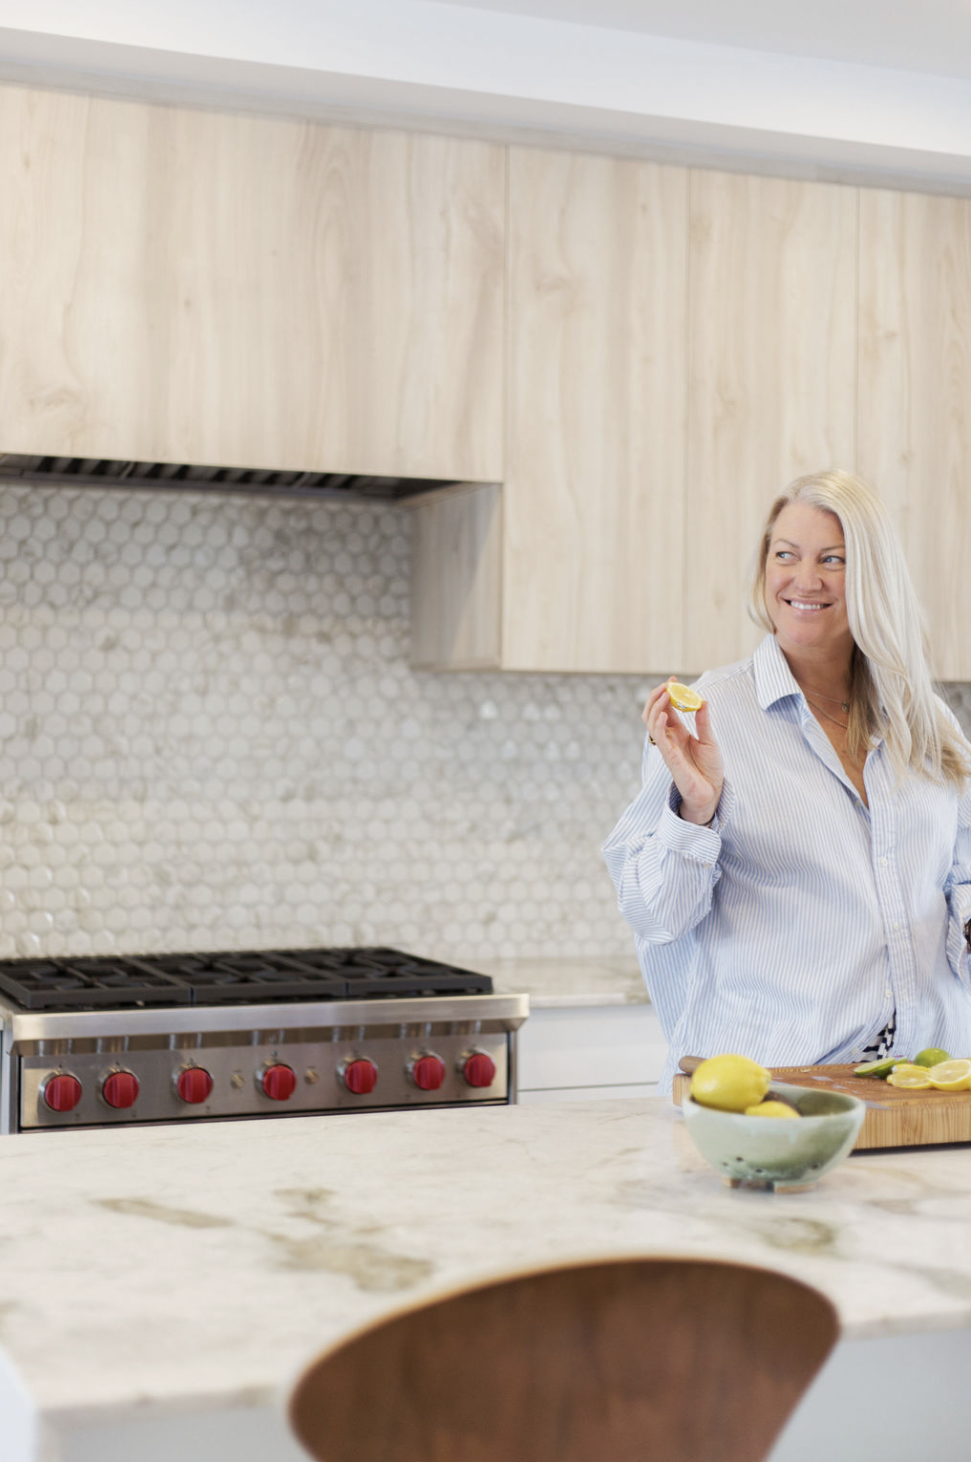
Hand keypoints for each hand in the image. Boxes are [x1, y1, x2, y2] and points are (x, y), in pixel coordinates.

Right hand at [643, 678, 723, 825]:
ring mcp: (667, 747)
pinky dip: (659, 725)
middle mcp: (669, 738)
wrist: (712, 792)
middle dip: (656, 696)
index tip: (672, 680)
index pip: (666, 708)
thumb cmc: (710, 769)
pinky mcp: (669, 758)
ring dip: (656, 706)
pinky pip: (659, 739)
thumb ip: (703, 722)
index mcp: (678, 732)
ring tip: (665, 693)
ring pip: (651, 723)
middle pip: (653, 713)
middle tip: (666, 684)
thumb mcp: (709, 740)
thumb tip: (703, 701)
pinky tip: (664, 714)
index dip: (667, 693)